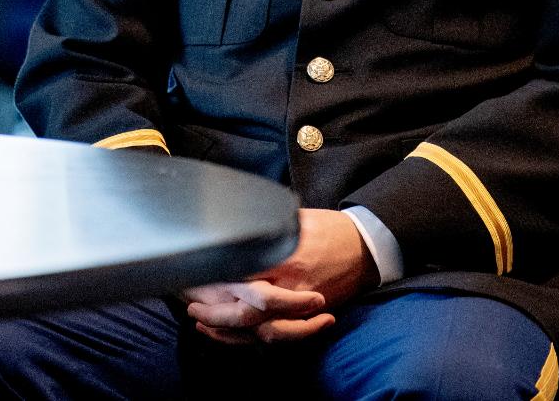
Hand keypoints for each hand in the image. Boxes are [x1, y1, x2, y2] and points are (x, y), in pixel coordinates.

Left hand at [180, 208, 371, 344]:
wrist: (366, 247)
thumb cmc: (329, 228)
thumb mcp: (296, 218)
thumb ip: (268, 225)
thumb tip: (238, 218)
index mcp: (284, 255)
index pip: (242, 272)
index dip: (215, 278)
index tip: (193, 276)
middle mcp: (290, 284)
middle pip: (247, 310)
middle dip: (216, 314)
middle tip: (191, 308)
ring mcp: (300, 304)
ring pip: (261, 329)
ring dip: (229, 332)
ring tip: (204, 325)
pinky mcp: (308, 316)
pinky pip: (279, 334)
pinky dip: (255, 339)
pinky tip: (233, 335)